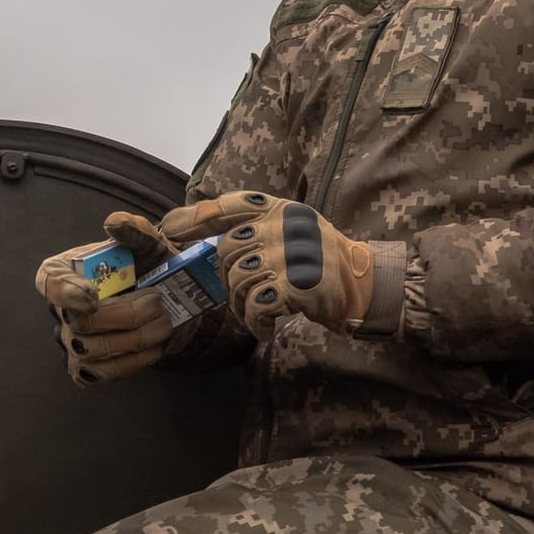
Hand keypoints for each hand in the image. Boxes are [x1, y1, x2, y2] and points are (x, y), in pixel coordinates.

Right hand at [36, 212, 184, 385]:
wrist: (170, 303)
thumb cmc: (150, 268)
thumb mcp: (149, 245)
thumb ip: (135, 230)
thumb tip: (115, 224)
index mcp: (65, 272)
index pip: (50, 283)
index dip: (66, 292)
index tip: (93, 296)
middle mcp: (60, 311)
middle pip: (80, 323)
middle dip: (126, 315)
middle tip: (157, 301)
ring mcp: (71, 343)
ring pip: (92, 351)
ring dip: (137, 337)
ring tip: (164, 321)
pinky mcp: (87, 369)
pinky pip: (102, 374)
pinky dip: (134, 361)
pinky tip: (155, 345)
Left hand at [160, 191, 402, 339]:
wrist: (364, 288)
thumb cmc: (320, 263)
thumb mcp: (293, 232)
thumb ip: (254, 229)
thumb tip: (197, 233)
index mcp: (281, 210)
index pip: (229, 205)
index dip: (194, 217)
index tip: (169, 229)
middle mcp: (286, 225)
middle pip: (227, 252)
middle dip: (228, 279)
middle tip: (245, 295)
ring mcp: (293, 254)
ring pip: (238, 281)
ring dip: (242, 306)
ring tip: (258, 314)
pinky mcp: (299, 284)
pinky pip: (256, 305)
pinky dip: (256, 323)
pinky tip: (266, 327)